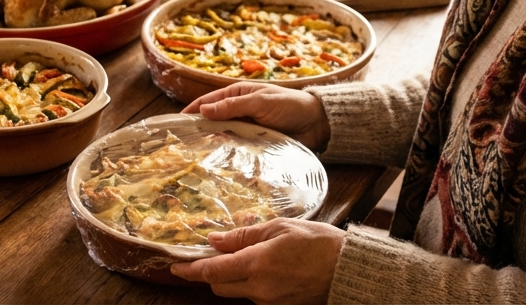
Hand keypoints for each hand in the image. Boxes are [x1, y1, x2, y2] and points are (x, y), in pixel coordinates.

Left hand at [171, 218, 345, 303]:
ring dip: (233, 278)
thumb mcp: (280, 228)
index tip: (175, 268)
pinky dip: (252, 285)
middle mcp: (260, 289)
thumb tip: (214, 240)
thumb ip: (244, 236)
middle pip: (219, 287)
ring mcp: (270, 303)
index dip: (190, 271)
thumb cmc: (319, 243)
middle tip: (210, 258)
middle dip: (210, 274)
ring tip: (249, 258)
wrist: (349, 270)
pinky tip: (266, 270)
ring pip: (238, 293)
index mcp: (257, 264)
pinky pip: (256, 298)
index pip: (212, 272)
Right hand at [183, 82, 330, 150]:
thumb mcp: (260, 101)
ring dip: (216, 147)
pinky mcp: (257, 146)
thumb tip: (203, 110)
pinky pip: (239, 152)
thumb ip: (233, 106)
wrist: (317, 123)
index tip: (176, 123)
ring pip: (225, 139)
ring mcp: (248, 130)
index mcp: (239, 95)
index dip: (192, 111)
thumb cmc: (290, 105)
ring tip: (199, 159)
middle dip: (201, 132)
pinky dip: (231, 158)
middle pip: (214, 122)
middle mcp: (240, 112)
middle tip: (183, 146)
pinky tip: (222, 167)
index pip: (209, 102)